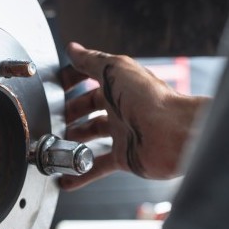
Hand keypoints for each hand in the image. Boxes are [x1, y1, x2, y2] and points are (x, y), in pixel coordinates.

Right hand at [60, 42, 207, 189]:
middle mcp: (121, 109)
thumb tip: (74, 49)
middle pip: (90, 110)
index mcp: (119, 86)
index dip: (73, 81)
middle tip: (53, 118)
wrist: (175, 134)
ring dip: (73, 141)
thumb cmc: (152, 100)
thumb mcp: (115, 70)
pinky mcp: (125, 157)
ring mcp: (123, 133)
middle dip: (71, 113)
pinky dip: (81, 175)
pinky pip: (97, 167)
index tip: (58, 86)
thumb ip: (92, 61)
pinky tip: (67, 179)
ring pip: (92, 137)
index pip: (91, 80)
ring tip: (56, 145)